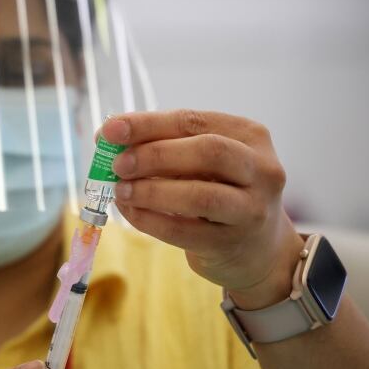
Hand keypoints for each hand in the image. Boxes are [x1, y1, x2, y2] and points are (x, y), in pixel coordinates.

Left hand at [102, 110, 304, 308]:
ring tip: (121, 190)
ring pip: (200, 196)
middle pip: (207, 152)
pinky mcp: (232, 243)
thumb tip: (108, 136)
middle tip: (118, 164)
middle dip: (155, 155)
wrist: (256, 247)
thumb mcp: (202, 161)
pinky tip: (130, 212)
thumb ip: (164, 144)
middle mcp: (260, 169)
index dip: (148, 124)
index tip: (110, 130)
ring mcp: (251, 209)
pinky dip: (150, 220)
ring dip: (151, 191)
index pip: (193, 120)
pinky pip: (185, 231)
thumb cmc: (220, 192)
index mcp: (249, 135)